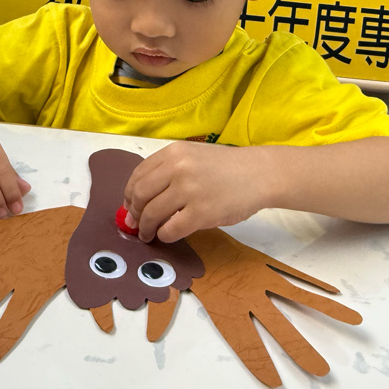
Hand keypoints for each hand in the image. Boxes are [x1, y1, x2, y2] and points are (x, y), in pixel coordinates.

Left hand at [123, 141, 265, 243]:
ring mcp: (190, 190)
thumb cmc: (226, 168)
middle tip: (136, 225)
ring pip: (152, 214)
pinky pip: (170, 230)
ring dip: (146, 229)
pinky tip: (168, 235)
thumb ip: (168, 171)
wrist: (259, 174)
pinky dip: (164, 236)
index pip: (138, 175)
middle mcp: (178, 168)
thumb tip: (138, 199)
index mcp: (174, 153)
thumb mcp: (193, 157)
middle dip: (134, 214)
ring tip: (148, 234)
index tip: (130, 207)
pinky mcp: (201, 213)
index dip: (129, 195)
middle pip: (140, 195)